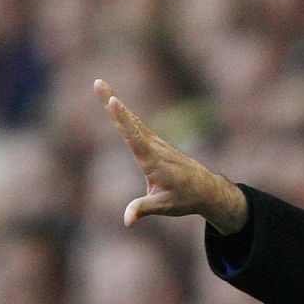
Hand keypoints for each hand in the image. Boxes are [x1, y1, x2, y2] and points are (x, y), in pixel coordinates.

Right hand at [94, 79, 248, 233]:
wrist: (206, 189)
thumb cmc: (184, 198)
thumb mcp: (162, 206)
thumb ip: (142, 209)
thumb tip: (127, 222)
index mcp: (153, 161)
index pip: (134, 137)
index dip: (122, 120)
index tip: (114, 101)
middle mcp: (154, 146)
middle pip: (129, 121)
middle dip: (112, 101)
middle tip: (97, 82)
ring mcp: (155, 142)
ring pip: (132, 119)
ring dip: (114, 102)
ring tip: (100, 86)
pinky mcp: (155, 143)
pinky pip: (136, 125)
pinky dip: (123, 113)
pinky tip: (114, 103)